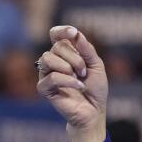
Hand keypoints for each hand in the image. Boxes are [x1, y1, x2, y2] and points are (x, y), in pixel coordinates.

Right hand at [37, 26, 107, 141]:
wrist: (94, 110)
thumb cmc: (95, 88)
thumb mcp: (96, 65)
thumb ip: (87, 50)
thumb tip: (77, 34)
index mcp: (66, 53)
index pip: (55, 35)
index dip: (61, 31)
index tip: (73, 33)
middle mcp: (54, 61)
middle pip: (57, 46)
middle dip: (75, 58)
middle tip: (84, 71)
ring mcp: (47, 74)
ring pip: (48, 58)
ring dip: (69, 67)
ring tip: (79, 77)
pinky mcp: (44, 88)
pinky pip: (52, 77)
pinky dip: (68, 80)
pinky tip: (79, 86)